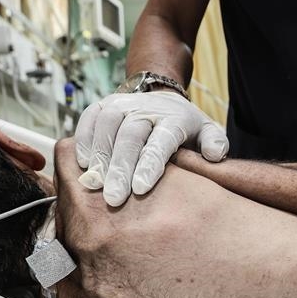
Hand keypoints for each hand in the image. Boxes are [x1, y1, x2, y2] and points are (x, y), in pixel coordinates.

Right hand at [74, 91, 228, 205]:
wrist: (161, 98)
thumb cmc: (183, 127)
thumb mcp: (206, 132)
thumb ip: (214, 144)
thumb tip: (214, 155)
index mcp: (173, 118)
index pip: (161, 141)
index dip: (150, 164)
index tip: (140, 189)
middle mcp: (146, 108)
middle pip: (130, 136)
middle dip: (120, 168)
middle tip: (114, 199)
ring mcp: (122, 104)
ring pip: (106, 126)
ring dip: (99, 156)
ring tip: (95, 185)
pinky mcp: (102, 105)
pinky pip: (88, 119)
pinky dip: (82, 140)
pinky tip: (82, 165)